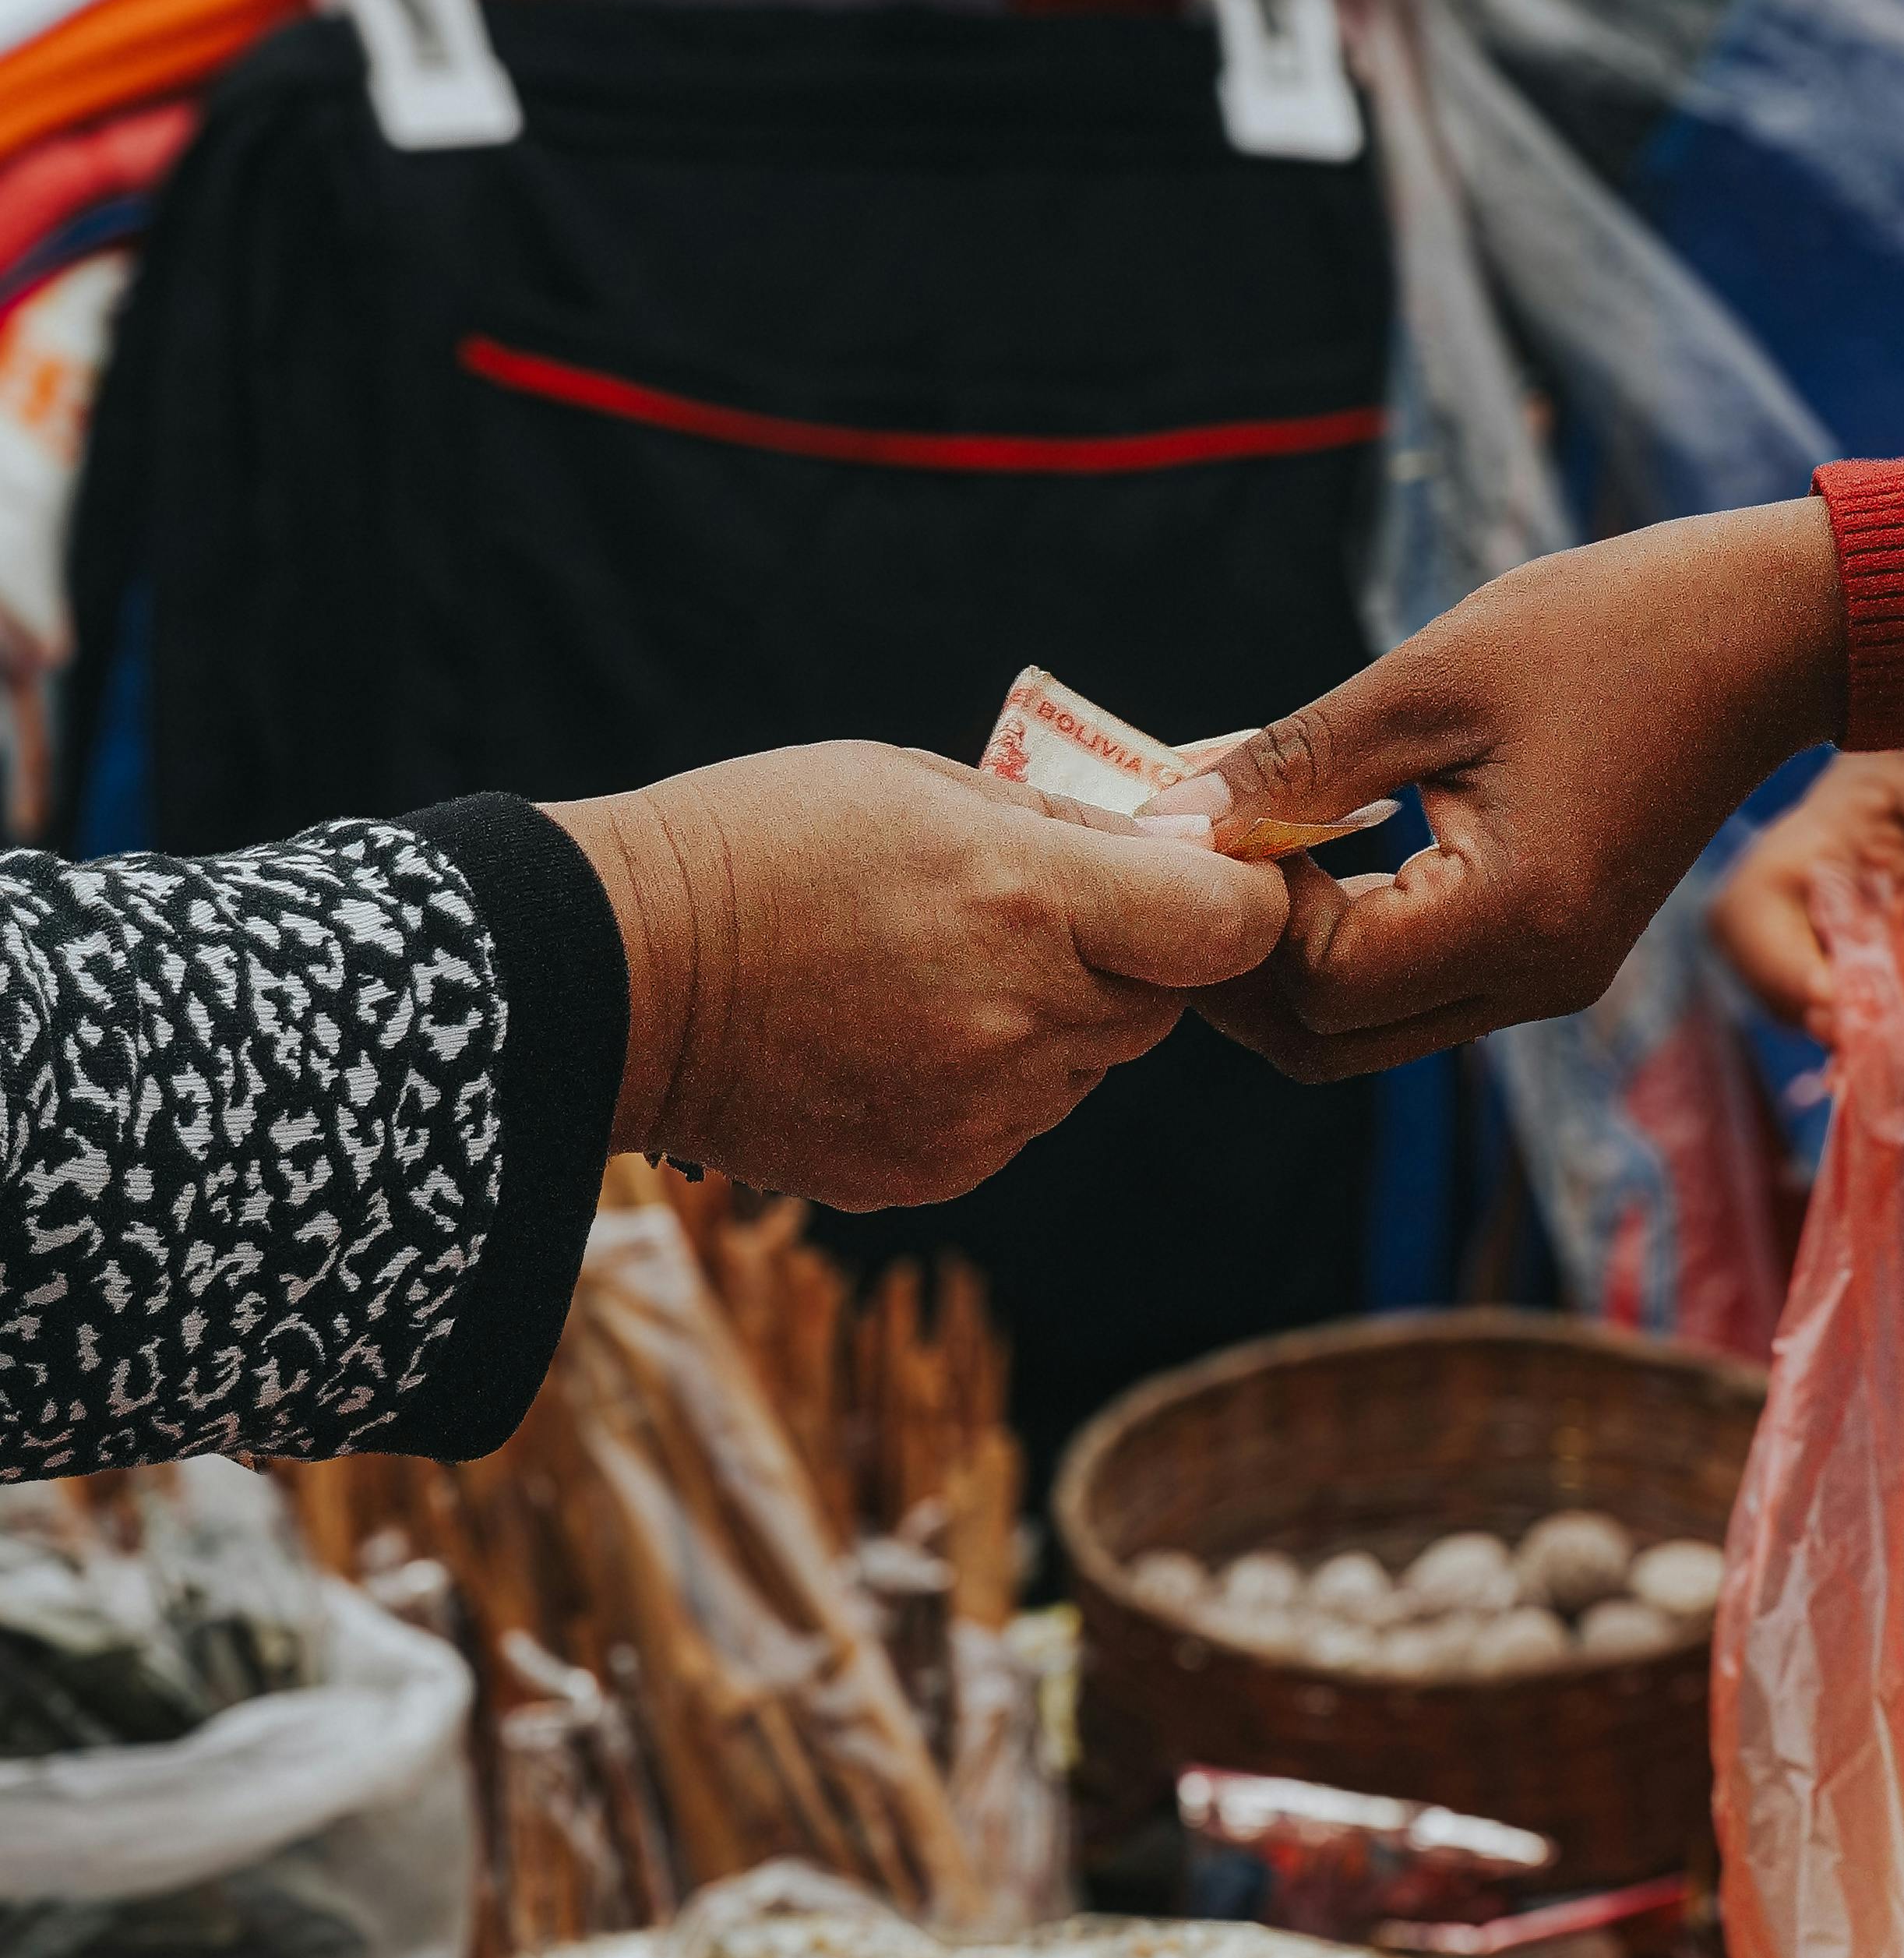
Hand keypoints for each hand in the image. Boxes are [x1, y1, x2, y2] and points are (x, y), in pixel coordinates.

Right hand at [546, 743, 1288, 1206]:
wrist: (611, 975)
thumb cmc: (763, 843)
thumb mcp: (922, 785)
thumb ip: (1070, 827)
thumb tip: (1188, 849)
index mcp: (1029, 900)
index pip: (1228, 925)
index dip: (1238, 898)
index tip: (1207, 878)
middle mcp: (1023, 1019)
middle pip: (1161, 1001)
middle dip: (1127, 956)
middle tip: (1025, 912)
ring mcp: (981, 1112)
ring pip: (1087, 1065)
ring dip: (1050, 1020)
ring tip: (931, 970)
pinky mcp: (935, 1172)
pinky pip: (1015, 1121)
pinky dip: (985, 1081)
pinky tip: (892, 1032)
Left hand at [1144, 499, 1846, 1078]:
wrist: (1768, 631)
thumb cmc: (1611, 628)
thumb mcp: (1430, 679)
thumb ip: (1296, 762)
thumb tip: (1170, 824)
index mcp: (1518, 919)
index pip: (1323, 985)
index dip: (1245, 914)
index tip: (1215, 819)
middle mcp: (1539, 980)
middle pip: (1332, 1043)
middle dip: (1247, 966)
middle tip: (1199, 858)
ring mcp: (1552, 978)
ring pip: (1371, 1029)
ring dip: (1296, 957)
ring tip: (1251, 844)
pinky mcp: (1556, 952)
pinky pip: (1422, 986)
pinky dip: (1353, 938)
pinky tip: (1321, 845)